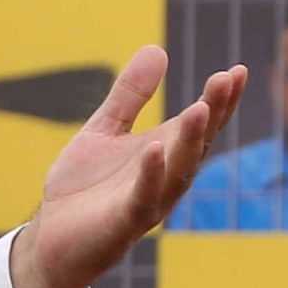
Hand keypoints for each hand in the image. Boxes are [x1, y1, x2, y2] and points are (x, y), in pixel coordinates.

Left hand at [9, 46, 246, 287]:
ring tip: (201, 108)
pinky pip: (142, 198)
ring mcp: (147, 201)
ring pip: (179, 171)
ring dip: (190, 141)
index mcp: (164, 154)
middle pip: (197, 143)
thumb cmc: (83, 188)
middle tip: (228, 79)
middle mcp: (165, 178)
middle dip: (214, 112)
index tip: (237, 70)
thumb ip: (129, 95)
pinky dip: (150, 174)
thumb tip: (156, 48)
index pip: (200, 124)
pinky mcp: (123, 223)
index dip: (220, 100)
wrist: (50, 239)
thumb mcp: (104, 130)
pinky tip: (155, 148)